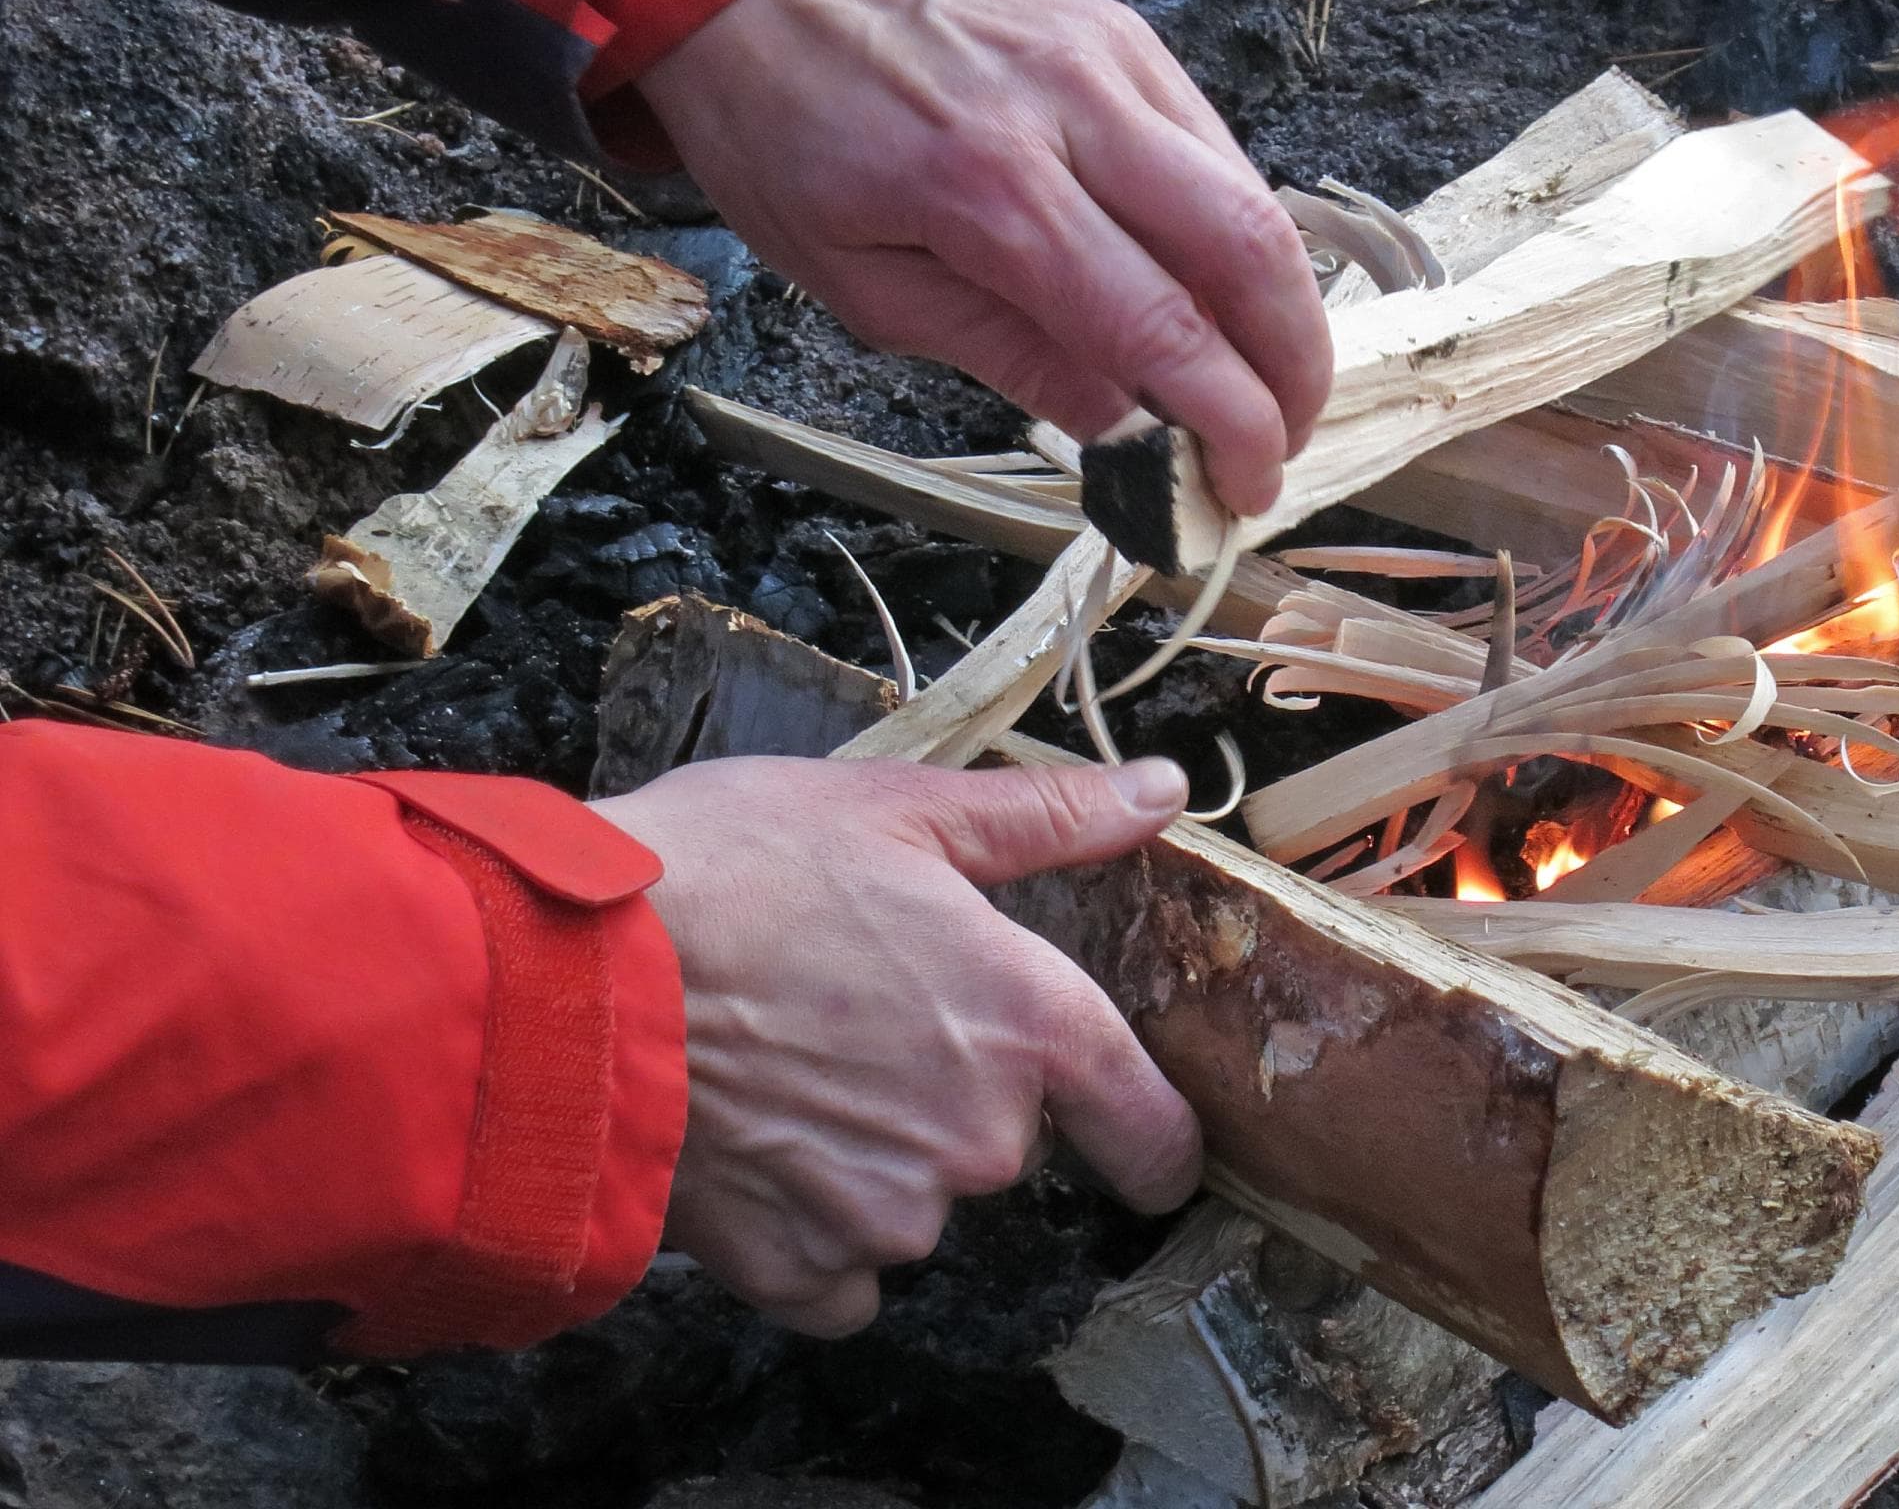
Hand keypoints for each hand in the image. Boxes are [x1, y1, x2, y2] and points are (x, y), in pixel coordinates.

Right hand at [588, 755, 1202, 1335]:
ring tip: (781, 1070)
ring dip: (871, 1156)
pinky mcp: (795, 1269)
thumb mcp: (895, 808)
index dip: (1157, 1143)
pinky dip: (807, 1233)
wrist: (566, 982)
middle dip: (948, 1092)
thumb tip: (1163, 792)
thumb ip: (1047, 819)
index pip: (1152, 1129)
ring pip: (915, 1202)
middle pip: (1005, 1141)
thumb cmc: (728, 872)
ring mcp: (888, 1216)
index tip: (1144, 1145)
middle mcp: (980, 1139)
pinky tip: (756, 1154)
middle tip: (851, 1019)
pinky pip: (838, 1276)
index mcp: (1027, 1023)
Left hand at [638, 0, 1330, 517]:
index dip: (1227, 423)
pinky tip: (1217, 290)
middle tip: (1283, 440)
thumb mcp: (866, 288)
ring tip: (1262, 381)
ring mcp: (1114, 61)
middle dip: (1294, 368)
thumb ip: (1011, 356)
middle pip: (1248, 251)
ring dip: (1284, 307)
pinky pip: (1219, 148)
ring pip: (1255, 196)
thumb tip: (1129, 432)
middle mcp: (1072, 111)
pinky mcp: (1129, 38)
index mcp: (991, 190)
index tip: (1244, 487)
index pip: (1159, 327)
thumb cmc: (788, 135)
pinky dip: (1240, 236)